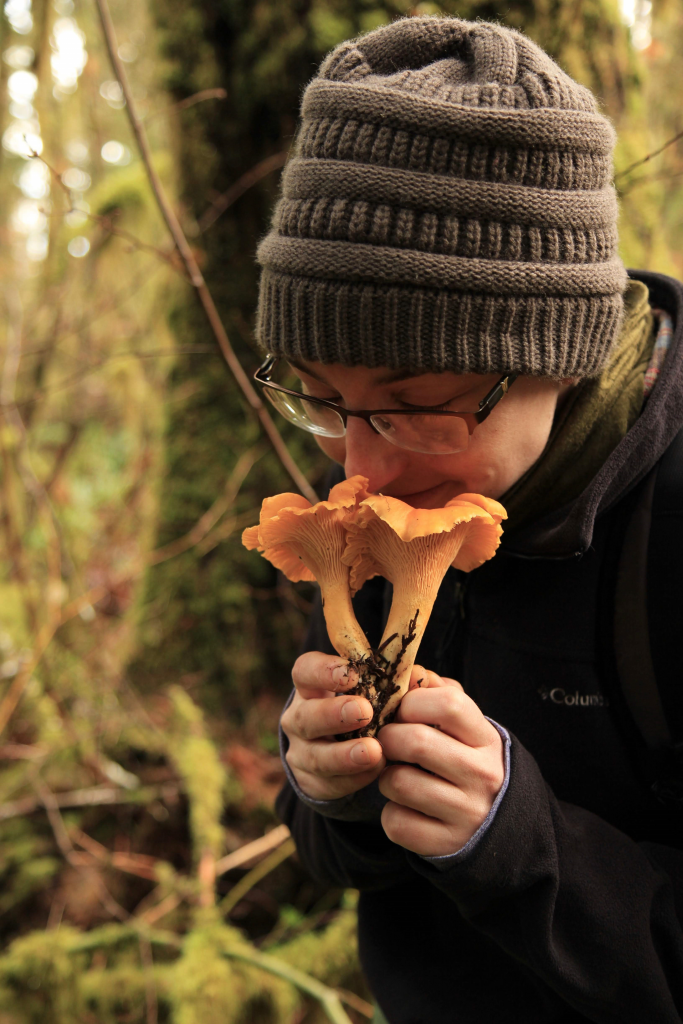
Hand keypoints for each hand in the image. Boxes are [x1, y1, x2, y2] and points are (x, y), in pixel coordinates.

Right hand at [281, 651, 385, 800]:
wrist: (347, 752)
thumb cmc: (366, 708)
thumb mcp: (375, 691)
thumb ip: (394, 682)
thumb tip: (416, 675)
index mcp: (312, 687)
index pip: (305, 671)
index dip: (324, 671)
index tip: (353, 673)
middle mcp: (299, 718)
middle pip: (305, 716)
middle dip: (333, 714)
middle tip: (364, 711)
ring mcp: (302, 753)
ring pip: (316, 756)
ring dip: (345, 754)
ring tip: (373, 751)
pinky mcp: (312, 783)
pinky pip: (331, 783)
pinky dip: (356, 777)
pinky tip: (377, 769)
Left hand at [377, 670, 504, 856]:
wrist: (496, 826)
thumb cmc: (467, 762)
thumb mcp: (464, 727)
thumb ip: (437, 693)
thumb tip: (410, 671)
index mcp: (486, 739)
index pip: (448, 703)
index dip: (413, 702)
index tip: (403, 712)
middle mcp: (481, 775)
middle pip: (415, 741)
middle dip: (388, 738)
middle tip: (388, 743)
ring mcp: (465, 812)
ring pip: (397, 782)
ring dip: (385, 777)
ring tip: (398, 776)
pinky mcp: (444, 844)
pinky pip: (395, 822)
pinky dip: (390, 813)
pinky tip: (406, 808)